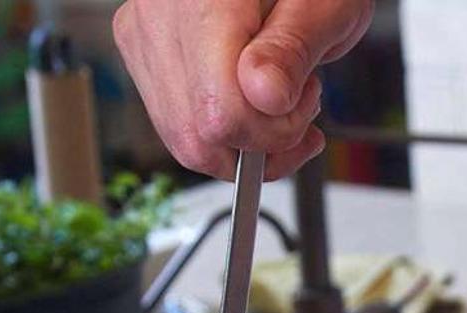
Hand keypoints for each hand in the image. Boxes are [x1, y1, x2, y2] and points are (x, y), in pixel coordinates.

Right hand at [113, 0, 374, 178]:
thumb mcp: (324, 7)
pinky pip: (176, 121)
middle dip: (260, 144)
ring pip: (183, 138)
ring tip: (278, 100)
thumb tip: (264, 96)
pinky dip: (220, 127)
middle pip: (197, 135)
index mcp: (205, 0)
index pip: (222, 111)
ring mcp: (145, 36)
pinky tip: (251, 99)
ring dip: (241, 141)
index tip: (305, 101)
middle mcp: (159, 16)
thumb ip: (293, 49)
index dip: (274, 131)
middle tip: (298, 107)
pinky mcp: (142, 50)